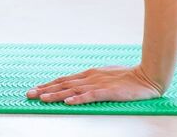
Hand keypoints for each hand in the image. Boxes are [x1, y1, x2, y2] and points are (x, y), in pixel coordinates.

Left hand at [26, 64, 164, 104]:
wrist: (147, 76)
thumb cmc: (127, 77)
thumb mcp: (104, 76)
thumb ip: (90, 81)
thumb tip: (77, 86)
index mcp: (88, 74)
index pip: (64, 80)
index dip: (48, 85)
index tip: (35, 90)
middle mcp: (89, 78)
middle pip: (63, 84)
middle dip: (45, 90)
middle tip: (29, 94)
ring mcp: (98, 84)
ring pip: (72, 90)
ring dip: (56, 95)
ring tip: (42, 98)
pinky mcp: (108, 92)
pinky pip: (90, 96)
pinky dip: (78, 99)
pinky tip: (68, 102)